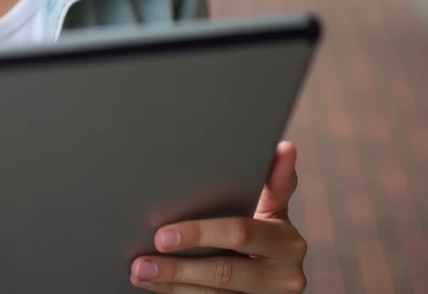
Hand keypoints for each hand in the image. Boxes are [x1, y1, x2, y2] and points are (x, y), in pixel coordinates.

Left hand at [129, 141, 307, 292]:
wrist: (279, 276)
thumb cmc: (267, 233)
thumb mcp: (273, 209)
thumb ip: (274, 183)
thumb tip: (285, 148)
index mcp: (287, 242)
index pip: (239, 233)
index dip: (199, 234)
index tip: (163, 234)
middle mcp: (283, 276)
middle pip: (223, 271)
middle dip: (178, 266)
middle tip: (142, 260)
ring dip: (172, 284)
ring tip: (140, 272)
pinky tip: (156, 287)